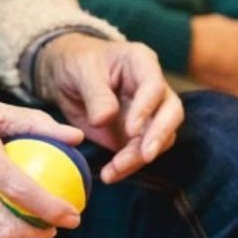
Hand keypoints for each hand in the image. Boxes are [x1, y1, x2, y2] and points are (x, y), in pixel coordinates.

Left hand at [35, 34, 183, 183]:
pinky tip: (110, 174)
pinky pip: (140, 153)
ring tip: (114, 170)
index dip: (146, 108)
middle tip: (145, 156)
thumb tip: (105, 119)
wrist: (65, 76)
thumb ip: (95, 94)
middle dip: (159, 136)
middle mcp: (152, 88)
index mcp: (141, 62)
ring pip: (159, 138)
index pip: (154, 86)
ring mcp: (148, 113)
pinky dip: (128, 166)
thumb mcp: (81, 71)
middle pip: (171, 112)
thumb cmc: (76, 63)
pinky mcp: (136, 134)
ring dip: (140, 157)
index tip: (131, 129)